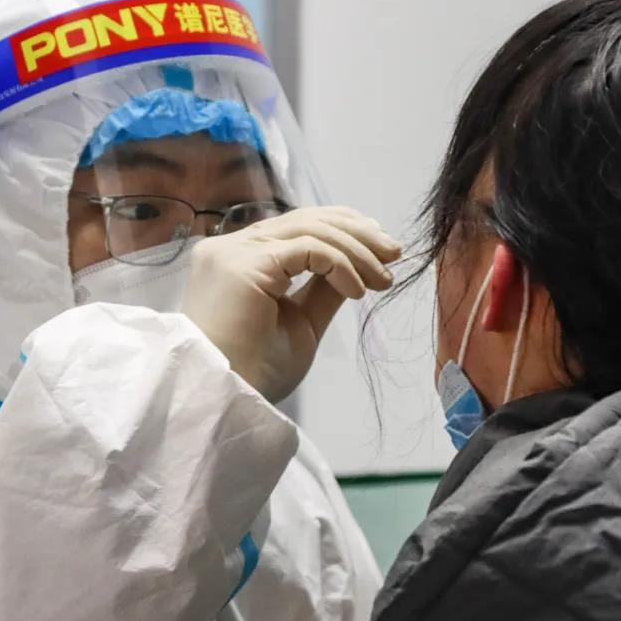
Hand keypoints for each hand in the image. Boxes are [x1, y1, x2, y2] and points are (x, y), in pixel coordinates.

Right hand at [180, 206, 401, 402]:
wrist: (226, 400)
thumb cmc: (255, 372)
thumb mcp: (301, 322)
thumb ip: (323, 289)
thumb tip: (358, 265)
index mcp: (241, 259)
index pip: (296, 226)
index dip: (343, 229)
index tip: (381, 250)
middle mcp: (232, 247)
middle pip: (306, 219)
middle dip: (357, 233)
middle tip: (394, 254)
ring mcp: (234, 251)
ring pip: (309, 229)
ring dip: (356, 251)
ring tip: (383, 279)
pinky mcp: (244, 263)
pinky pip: (307, 248)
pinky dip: (340, 265)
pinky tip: (358, 290)